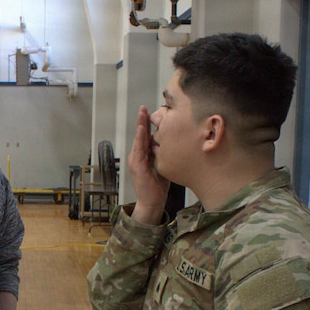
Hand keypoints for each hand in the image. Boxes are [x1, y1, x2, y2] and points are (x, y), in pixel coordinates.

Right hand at [127, 105, 168, 224]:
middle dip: (141, 121)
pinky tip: (143, 130)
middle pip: (140, 135)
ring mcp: (136, 161)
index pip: (145, 136)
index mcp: (143, 155)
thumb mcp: (163, 165)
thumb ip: (164, 154)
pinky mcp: (137, 167)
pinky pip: (139, 149)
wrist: (153, 201)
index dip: (146, 124)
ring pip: (138, 140)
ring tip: (142, 114)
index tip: (150, 112)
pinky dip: (140, 139)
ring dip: (140, 126)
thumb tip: (174, 142)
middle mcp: (137, 156)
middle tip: (143, 107)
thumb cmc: (158, 185)